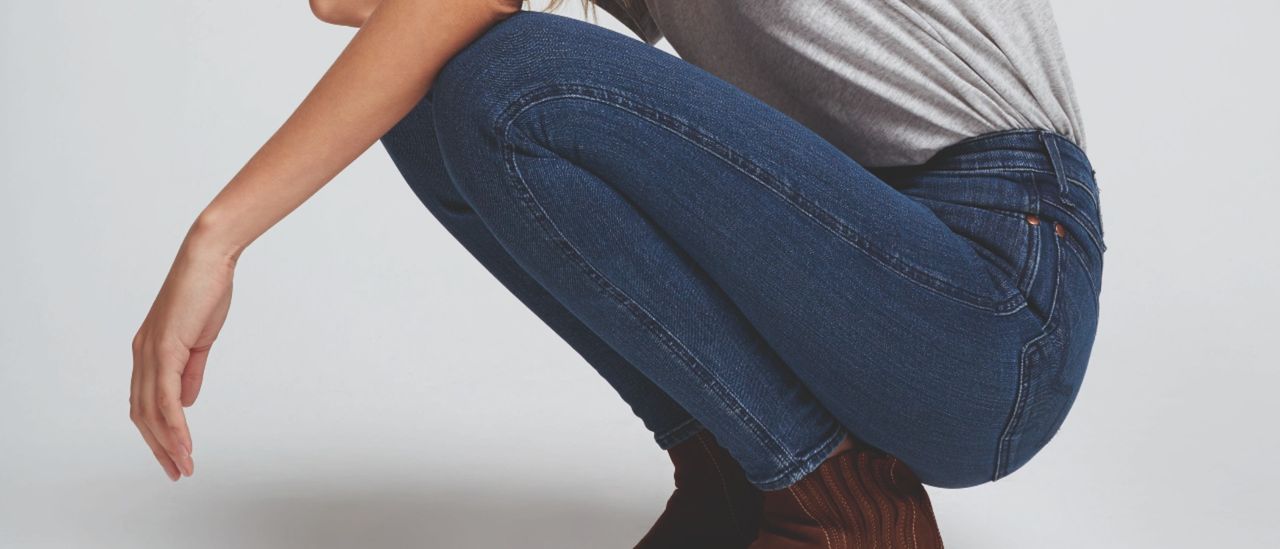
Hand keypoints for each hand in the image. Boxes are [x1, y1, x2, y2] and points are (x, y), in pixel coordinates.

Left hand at [130, 223, 236, 480]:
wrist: (208, 259)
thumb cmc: (206, 290)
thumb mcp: (199, 339)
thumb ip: (191, 371)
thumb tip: (186, 401)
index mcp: (150, 352)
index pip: (146, 402)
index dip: (158, 432)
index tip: (174, 455)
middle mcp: (143, 355)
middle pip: (143, 414)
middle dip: (159, 447)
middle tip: (177, 471)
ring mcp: (150, 353)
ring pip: (151, 412)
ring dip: (167, 443)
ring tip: (184, 465)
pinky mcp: (164, 349)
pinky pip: (165, 398)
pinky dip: (173, 425)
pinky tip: (184, 442)